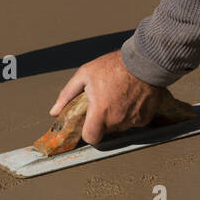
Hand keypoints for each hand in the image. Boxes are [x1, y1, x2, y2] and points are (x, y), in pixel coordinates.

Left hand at [49, 50, 165, 145]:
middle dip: (103, 120)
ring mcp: (133, 120)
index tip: (89, 123)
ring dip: (117, 117)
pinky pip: (134, 122)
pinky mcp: (145, 118)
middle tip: (105, 101)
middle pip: (106, 130)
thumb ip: (67, 95)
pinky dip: (131, 114)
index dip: (88, 132)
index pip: (91, 138)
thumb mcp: (85, 74)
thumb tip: (54, 112)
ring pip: (120, 126)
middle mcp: (117, 120)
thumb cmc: (114, 66)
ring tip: (118, 97)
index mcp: (100, 111)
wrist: (144, 61)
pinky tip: (131, 99)